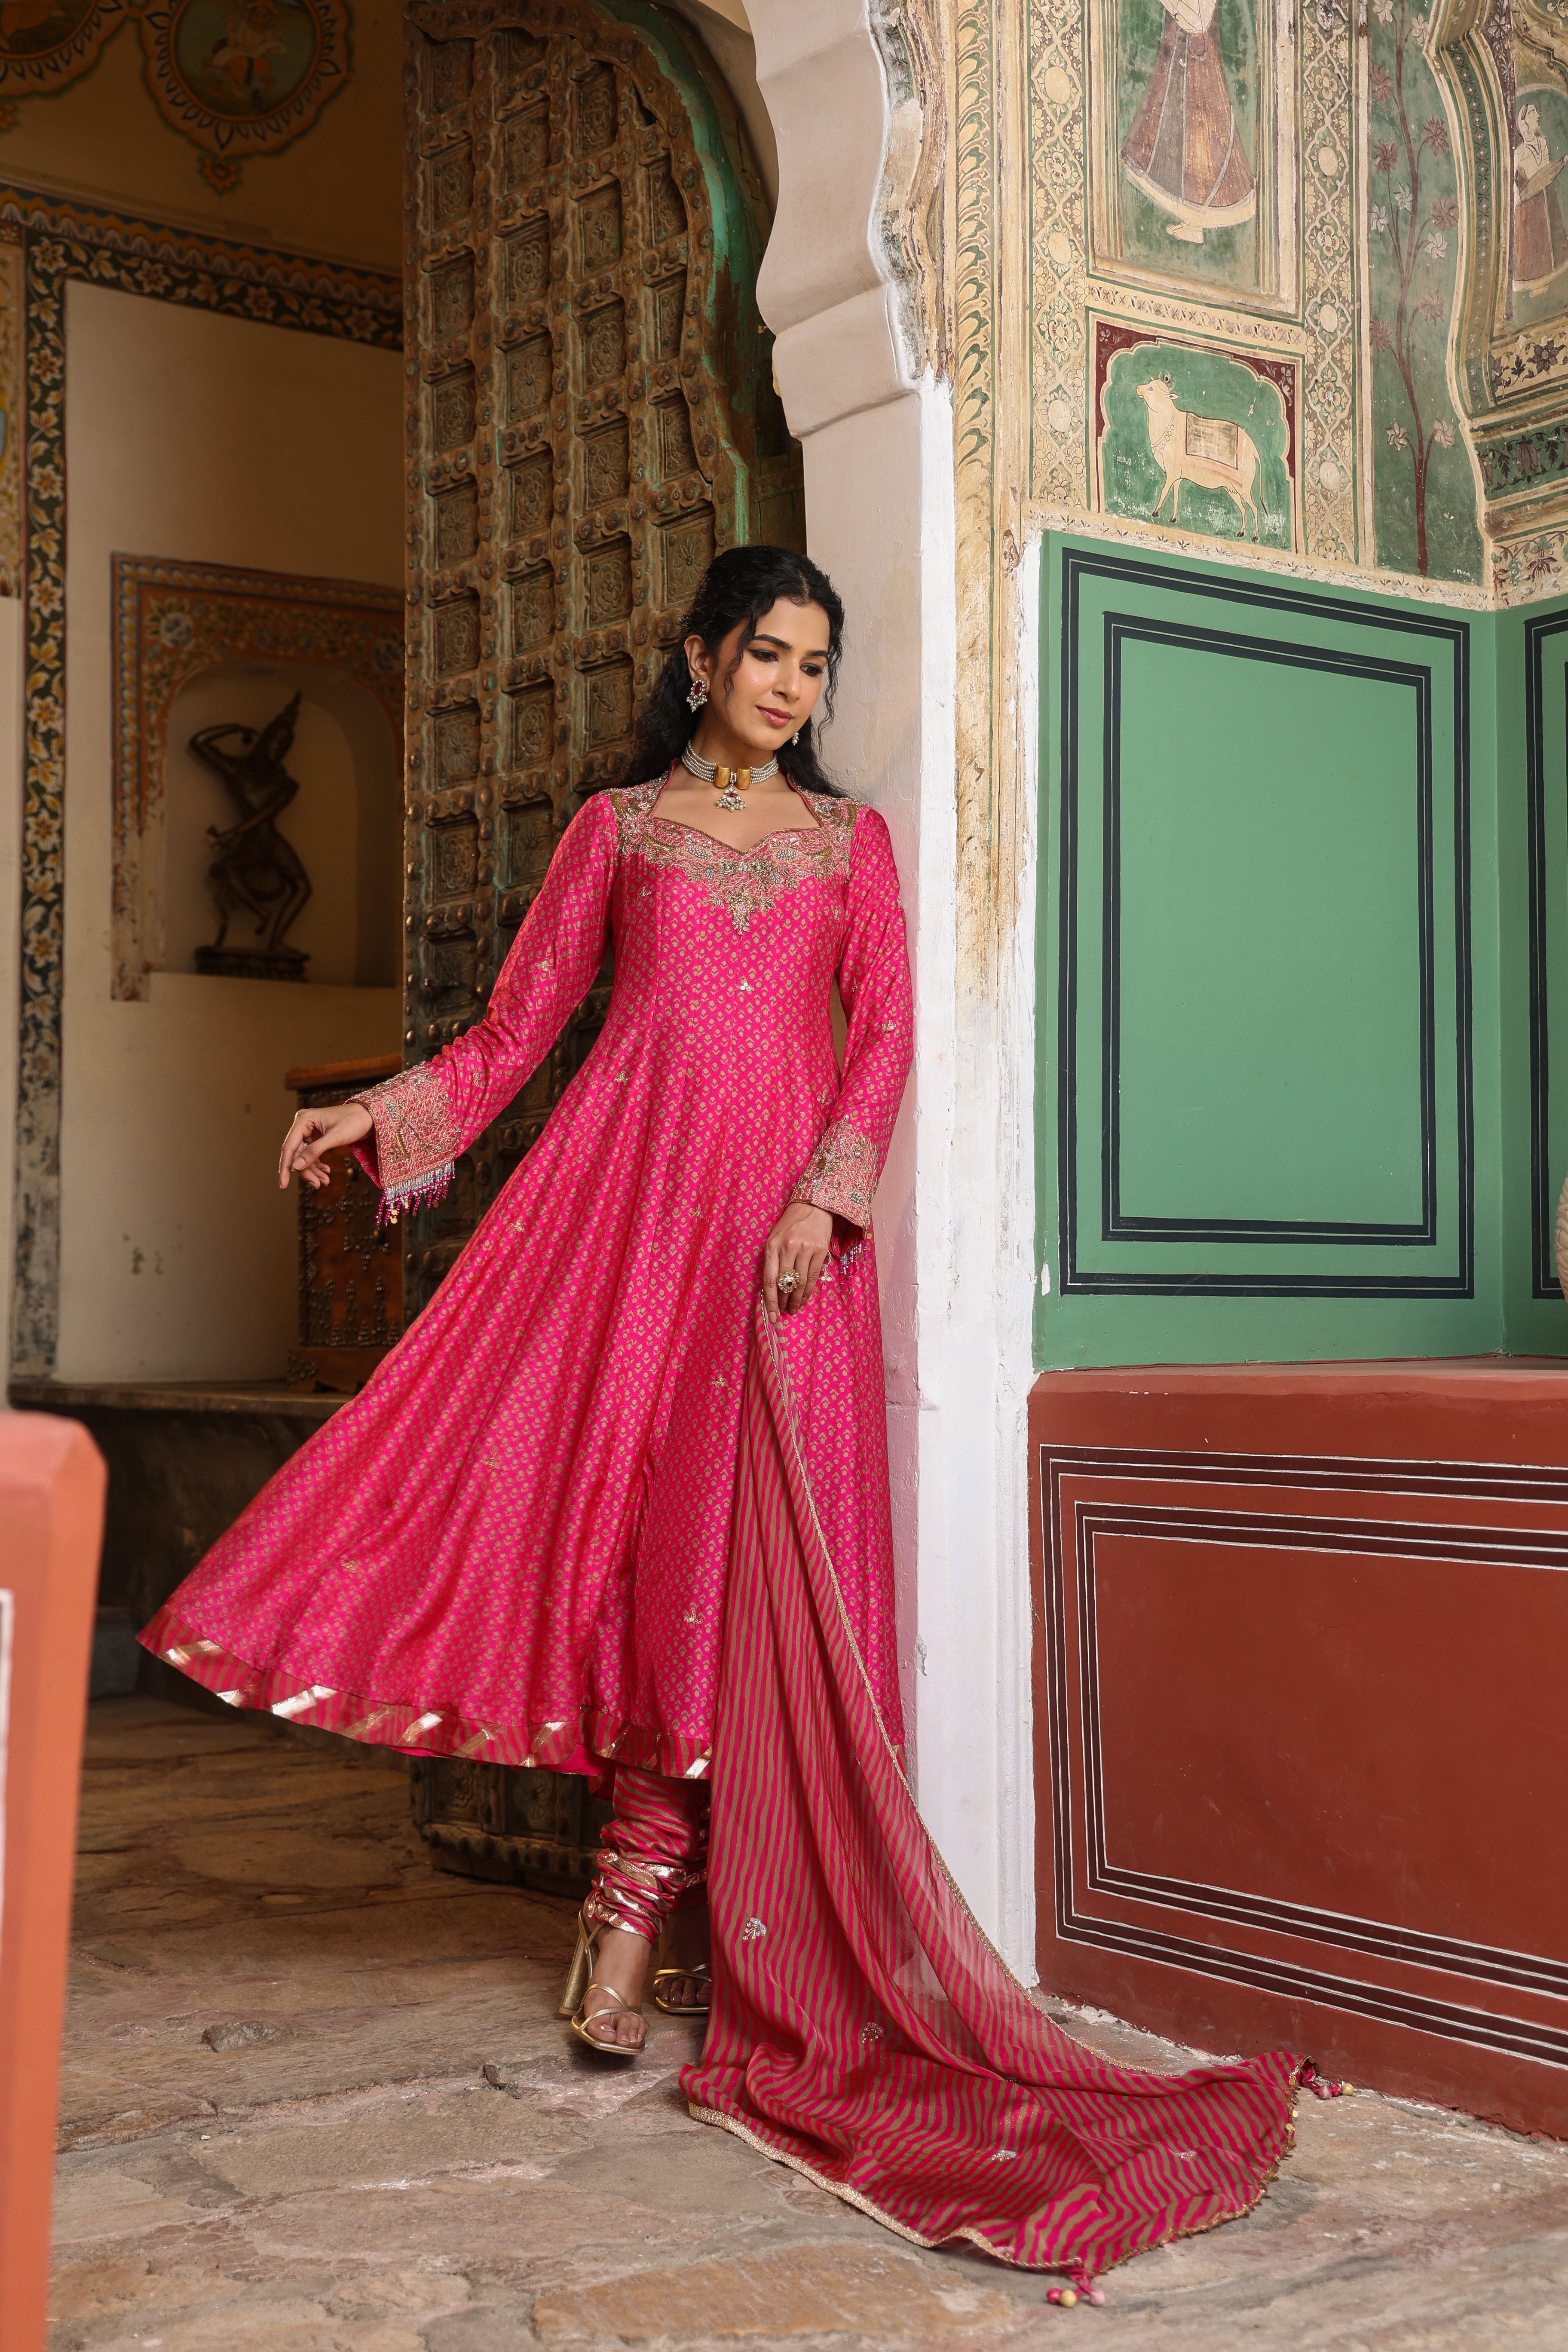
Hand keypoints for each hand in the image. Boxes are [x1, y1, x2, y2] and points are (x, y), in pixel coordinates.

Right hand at [279, 1100, 372, 1192]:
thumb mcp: (334, 1138)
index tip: (283, 1185)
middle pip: (296, 1154)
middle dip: (306, 1171)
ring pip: (304, 1157)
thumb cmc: (354, 1121)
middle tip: (318, 1184)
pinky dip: (318, 1166)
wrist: (369, 1116)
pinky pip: (312, 1155)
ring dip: (313, 1171)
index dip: (285, 1167)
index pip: (289, 1147)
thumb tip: (296, 1166)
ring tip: (325, 1181)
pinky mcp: (316, 1138)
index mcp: (303, 1120)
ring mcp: (309, 1132)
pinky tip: (326, 1172)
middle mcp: (303, 1125)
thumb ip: (314, 1151)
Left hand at [763, 1201, 833, 1322]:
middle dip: (784, 1303)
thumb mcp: (774, 1239)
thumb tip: (774, 1290)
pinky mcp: (820, 1250)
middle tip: (784, 1313)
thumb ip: (773, 1261)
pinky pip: (814, 1277)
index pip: (769, 1280)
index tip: (771, 1316)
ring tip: (795, 1309)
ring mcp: (805, 1249)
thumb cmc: (790, 1225)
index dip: (770, 1301)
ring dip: (797, 1300)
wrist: (812, 1206)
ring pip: (800, 1283)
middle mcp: (788, 1247)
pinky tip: (805, 1299)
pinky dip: (809, 1292)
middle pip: (785, 1284)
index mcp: (772, 1245)